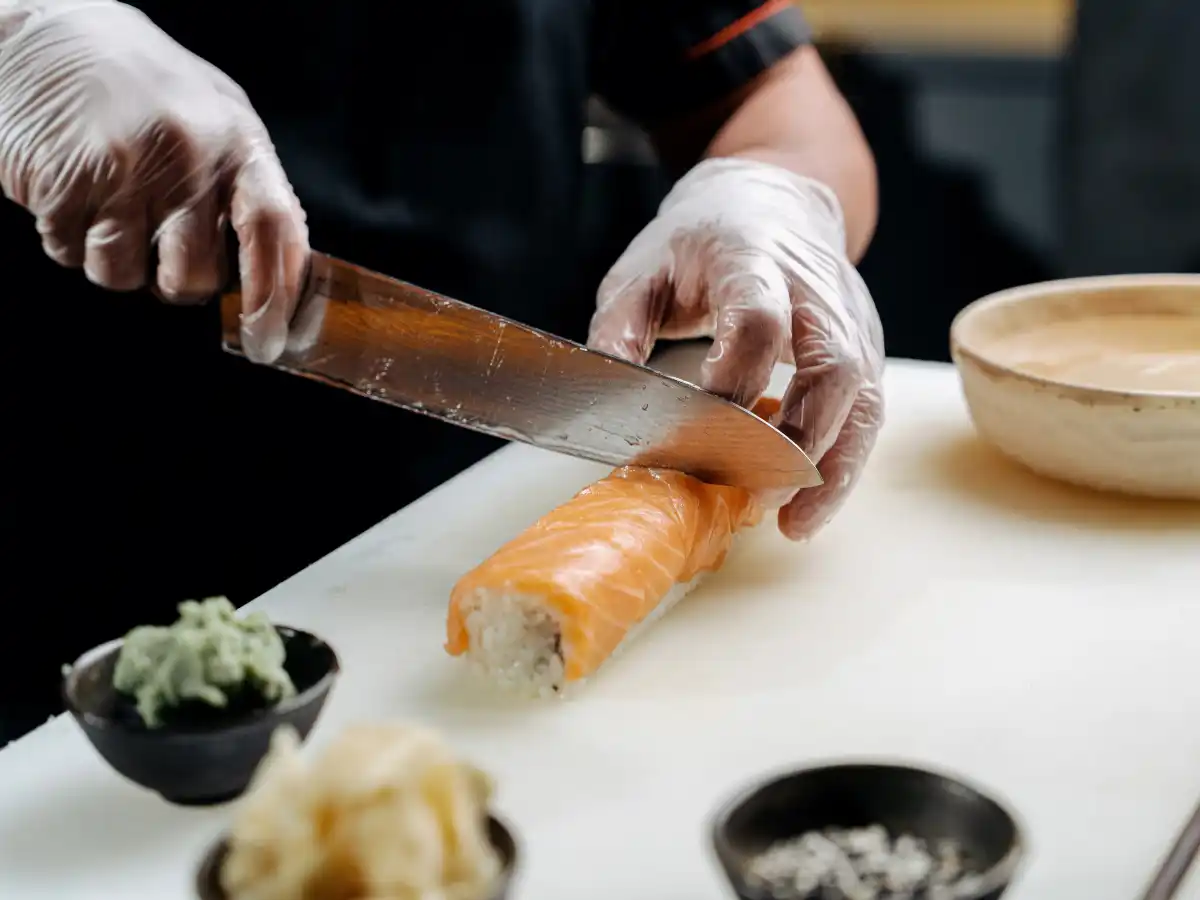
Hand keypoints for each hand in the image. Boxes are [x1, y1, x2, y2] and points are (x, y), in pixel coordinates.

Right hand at [0, 0, 307, 362]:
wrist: (48, 31)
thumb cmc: (145, 85)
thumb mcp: (216, 119)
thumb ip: (246, 190)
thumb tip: (277, 278)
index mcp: (236, 142)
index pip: (274, 231)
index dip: (276, 298)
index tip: (269, 343)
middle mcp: (185, 157)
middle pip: (194, 277)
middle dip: (176, 282)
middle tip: (160, 242)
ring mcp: (122, 172)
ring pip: (125, 277)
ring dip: (116, 260)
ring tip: (111, 202)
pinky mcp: (62, 185)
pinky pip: (71, 255)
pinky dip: (69, 239)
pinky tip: (75, 192)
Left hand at [588, 158, 884, 539]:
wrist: (774, 202)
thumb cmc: (698, 242)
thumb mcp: (641, 270)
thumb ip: (619, 328)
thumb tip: (606, 397)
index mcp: (752, 258)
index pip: (760, 320)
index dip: (735, 379)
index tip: (698, 429)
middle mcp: (815, 289)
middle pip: (830, 366)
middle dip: (795, 438)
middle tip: (752, 493)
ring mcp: (850, 319)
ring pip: (861, 399)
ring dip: (830, 467)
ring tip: (793, 521)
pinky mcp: (865, 348)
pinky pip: (866, 414)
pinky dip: (843, 466)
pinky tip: (809, 508)